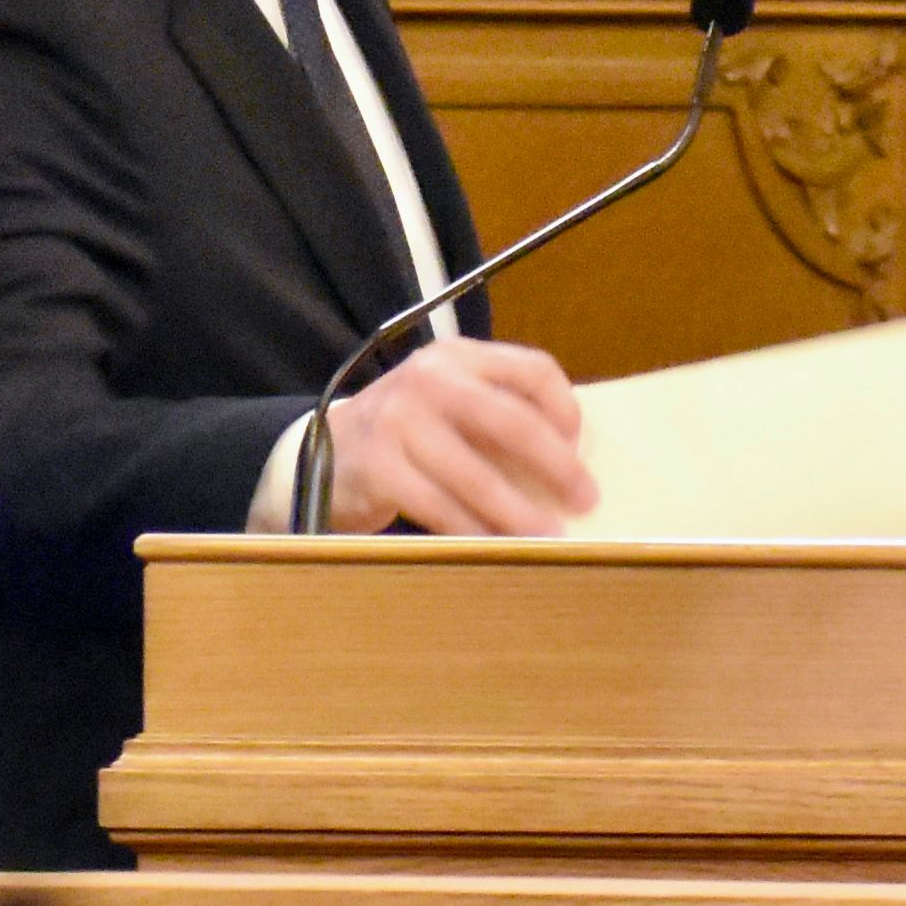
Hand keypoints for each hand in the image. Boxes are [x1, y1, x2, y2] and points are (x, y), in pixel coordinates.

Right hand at [319, 336, 591, 535]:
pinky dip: (472, 532)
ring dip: (519, 513)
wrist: (320, 451)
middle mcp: (429, 379)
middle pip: (511, 421)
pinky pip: (439, 507)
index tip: (579, 446)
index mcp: (457, 356)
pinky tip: (496, 548)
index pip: (531, 368)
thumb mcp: (446, 401)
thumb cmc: (405, 433)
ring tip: (548, 538)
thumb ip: (496, 414)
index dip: (565, 408)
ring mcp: (398, 421)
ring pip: (476, 476)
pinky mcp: (377, 467)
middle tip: (585, 499)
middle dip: (556, 465)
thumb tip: (568, 464)